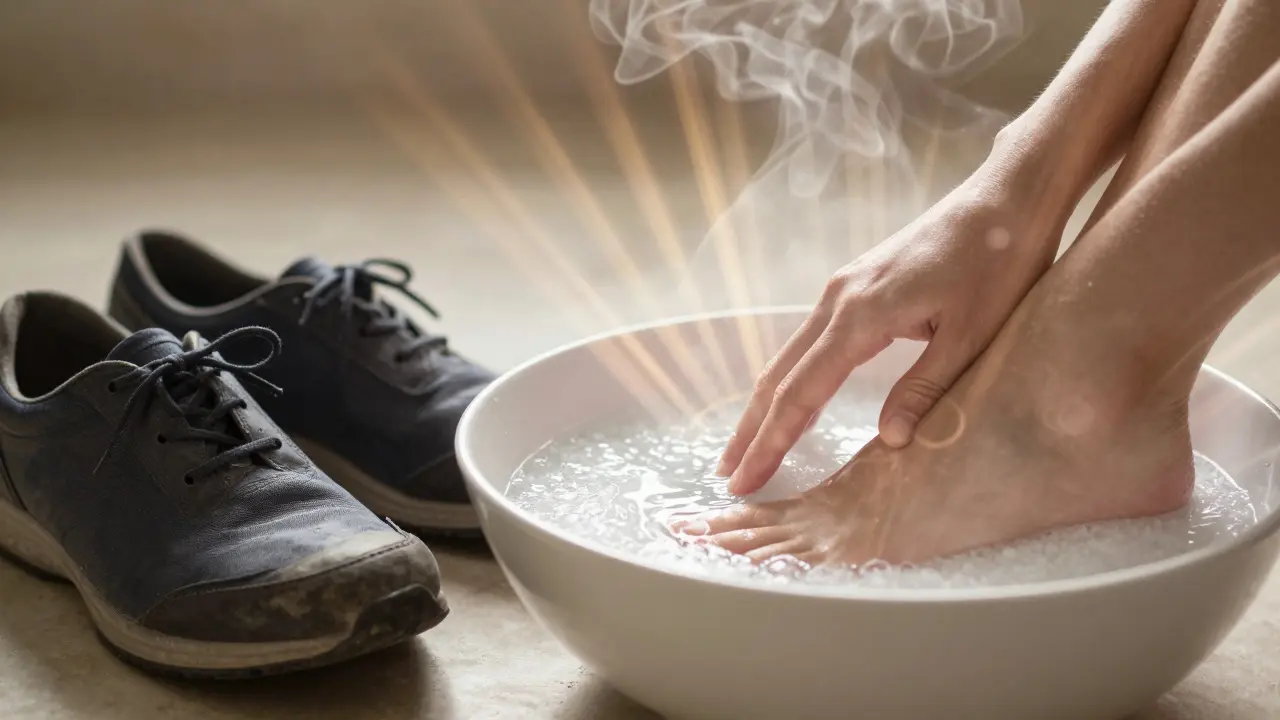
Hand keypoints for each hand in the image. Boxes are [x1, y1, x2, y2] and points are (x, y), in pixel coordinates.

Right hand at [718, 172, 1061, 495]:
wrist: (1006, 197)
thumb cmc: (999, 262)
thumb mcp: (972, 335)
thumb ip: (924, 388)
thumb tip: (891, 441)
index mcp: (861, 314)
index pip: (801, 392)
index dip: (772, 441)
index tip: (746, 480)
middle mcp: (838, 299)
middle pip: (778, 375)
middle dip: (751, 429)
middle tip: (730, 477)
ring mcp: (842, 288)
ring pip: (789, 357)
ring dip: (765, 405)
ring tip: (747, 447)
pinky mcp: (855, 284)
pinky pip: (808, 340)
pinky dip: (790, 378)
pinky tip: (791, 402)